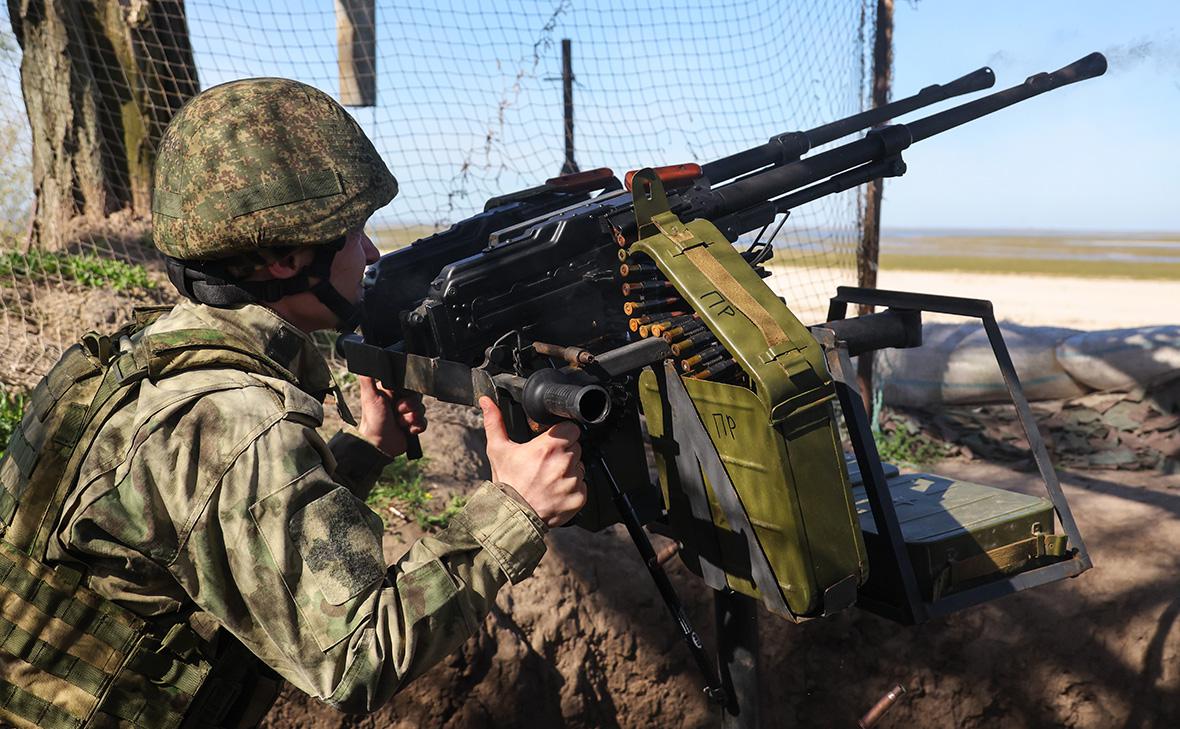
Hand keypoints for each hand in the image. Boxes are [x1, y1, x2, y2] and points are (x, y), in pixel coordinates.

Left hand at [357, 376, 426, 456]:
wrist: (378, 444)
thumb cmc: (372, 419)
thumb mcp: (369, 395)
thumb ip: (368, 378)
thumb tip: (365, 362)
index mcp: (392, 392)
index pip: (409, 385)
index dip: (408, 391)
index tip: (400, 396)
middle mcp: (400, 402)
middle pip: (417, 397)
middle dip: (409, 406)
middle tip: (397, 411)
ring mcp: (407, 414)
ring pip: (421, 410)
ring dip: (410, 418)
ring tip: (399, 422)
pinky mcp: (413, 426)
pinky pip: (424, 422)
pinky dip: (416, 427)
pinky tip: (406, 430)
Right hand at [479, 396, 586, 527]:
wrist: (512, 516)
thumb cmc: (506, 483)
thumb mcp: (498, 449)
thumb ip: (494, 422)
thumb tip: (487, 401)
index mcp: (548, 447)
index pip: (571, 428)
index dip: (562, 433)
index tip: (552, 441)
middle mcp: (563, 463)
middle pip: (576, 447)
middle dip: (564, 451)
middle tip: (546, 462)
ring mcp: (573, 481)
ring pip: (580, 466)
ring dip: (569, 470)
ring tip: (549, 478)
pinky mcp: (579, 498)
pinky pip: (582, 486)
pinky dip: (572, 488)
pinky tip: (555, 491)